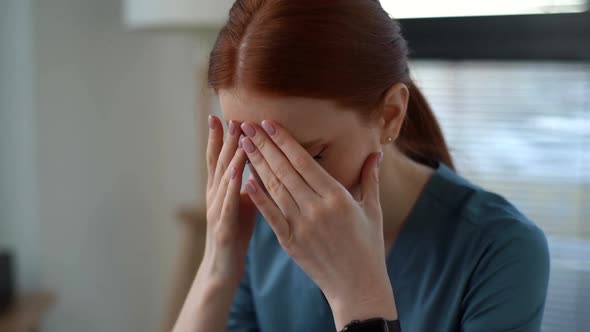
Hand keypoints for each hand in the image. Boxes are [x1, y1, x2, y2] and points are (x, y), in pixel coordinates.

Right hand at [201, 116, 256, 284]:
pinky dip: (232, 186)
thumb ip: (248, 181)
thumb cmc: (236, 232)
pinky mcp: (224, 226)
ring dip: (230, 155)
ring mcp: (217, 210)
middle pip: (219, 162)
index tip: (220, 115)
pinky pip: (229, 203)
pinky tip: (238, 172)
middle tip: (231, 115)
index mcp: (220, 189)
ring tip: (237, 135)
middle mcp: (215, 195)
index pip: (218, 158)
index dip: (218, 137)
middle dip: (225, 139)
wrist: (223, 266)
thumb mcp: (243, 202)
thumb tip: (260, 161)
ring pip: (223, 179)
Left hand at [239, 120, 396, 328]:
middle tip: (248, 126)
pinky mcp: (290, 242)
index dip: (284, 141)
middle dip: (264, 146)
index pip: (304, 162)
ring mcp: (301, 226)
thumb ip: (370, 179)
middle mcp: (316, 209)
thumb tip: (376, 153)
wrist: (357, 287)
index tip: (269, 123)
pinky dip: (257, 197)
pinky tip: (245, 180)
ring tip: (244, 145)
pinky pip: (270, 215)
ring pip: (274, 189)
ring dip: (256, 165)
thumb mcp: (373, 210)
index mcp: (337, 197)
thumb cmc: (368, 246)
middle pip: (285, 171)